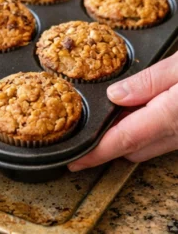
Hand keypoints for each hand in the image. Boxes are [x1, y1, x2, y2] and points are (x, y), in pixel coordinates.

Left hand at [69, 52, 177, 168]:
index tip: (74, 159)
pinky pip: (160, 139)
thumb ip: (147, 82)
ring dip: (126, 133)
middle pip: (133, 148)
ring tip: (110, 108)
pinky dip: (143, 128)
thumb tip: (114, 95)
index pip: (125, 140)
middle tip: (86, 121)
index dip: (96, 153)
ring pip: (147, 146)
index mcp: (170, 116)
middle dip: (107, 140)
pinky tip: (136, 108)